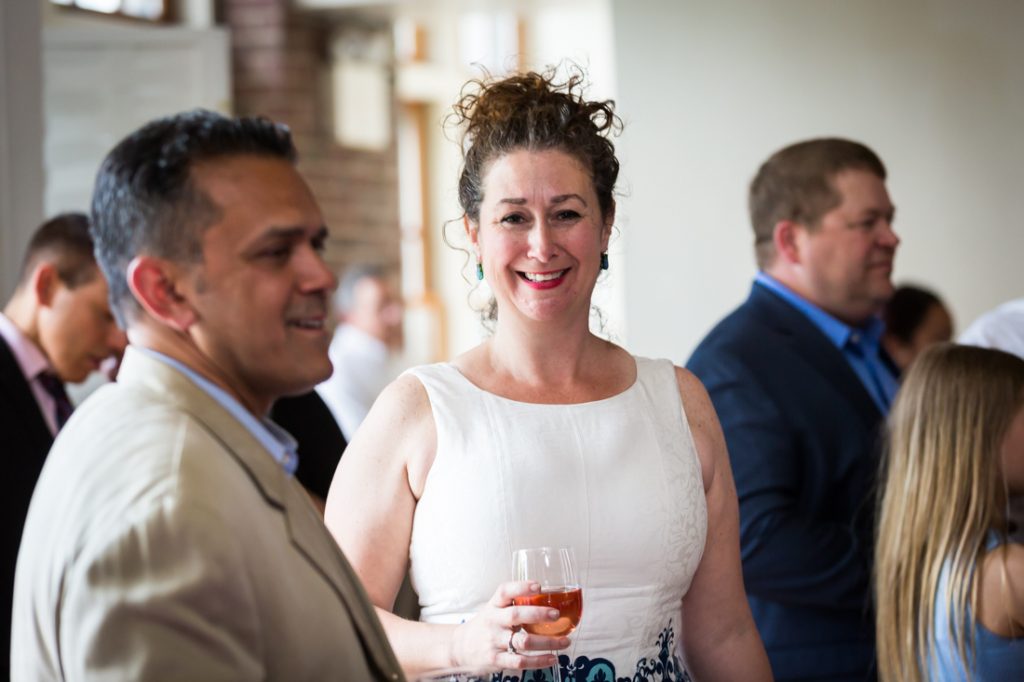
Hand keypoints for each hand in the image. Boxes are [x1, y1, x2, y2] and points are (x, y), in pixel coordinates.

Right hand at [449, 581, 569, 671]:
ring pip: (523, 641)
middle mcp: (493, 621)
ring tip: (564, 641)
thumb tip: (548, 596)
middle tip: (556, 614)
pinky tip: (552, 658)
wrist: (461, 647)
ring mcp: (494, 641)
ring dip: (547, 642)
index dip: (521, 587)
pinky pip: (519, 661)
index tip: (538, 586)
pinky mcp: (496, 659)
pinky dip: (538, 661)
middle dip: (538, 614)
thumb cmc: (486, 625)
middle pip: (516, 615)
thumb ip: (514, 603)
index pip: (505, 591)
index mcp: (494, 605)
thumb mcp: (494, 609)